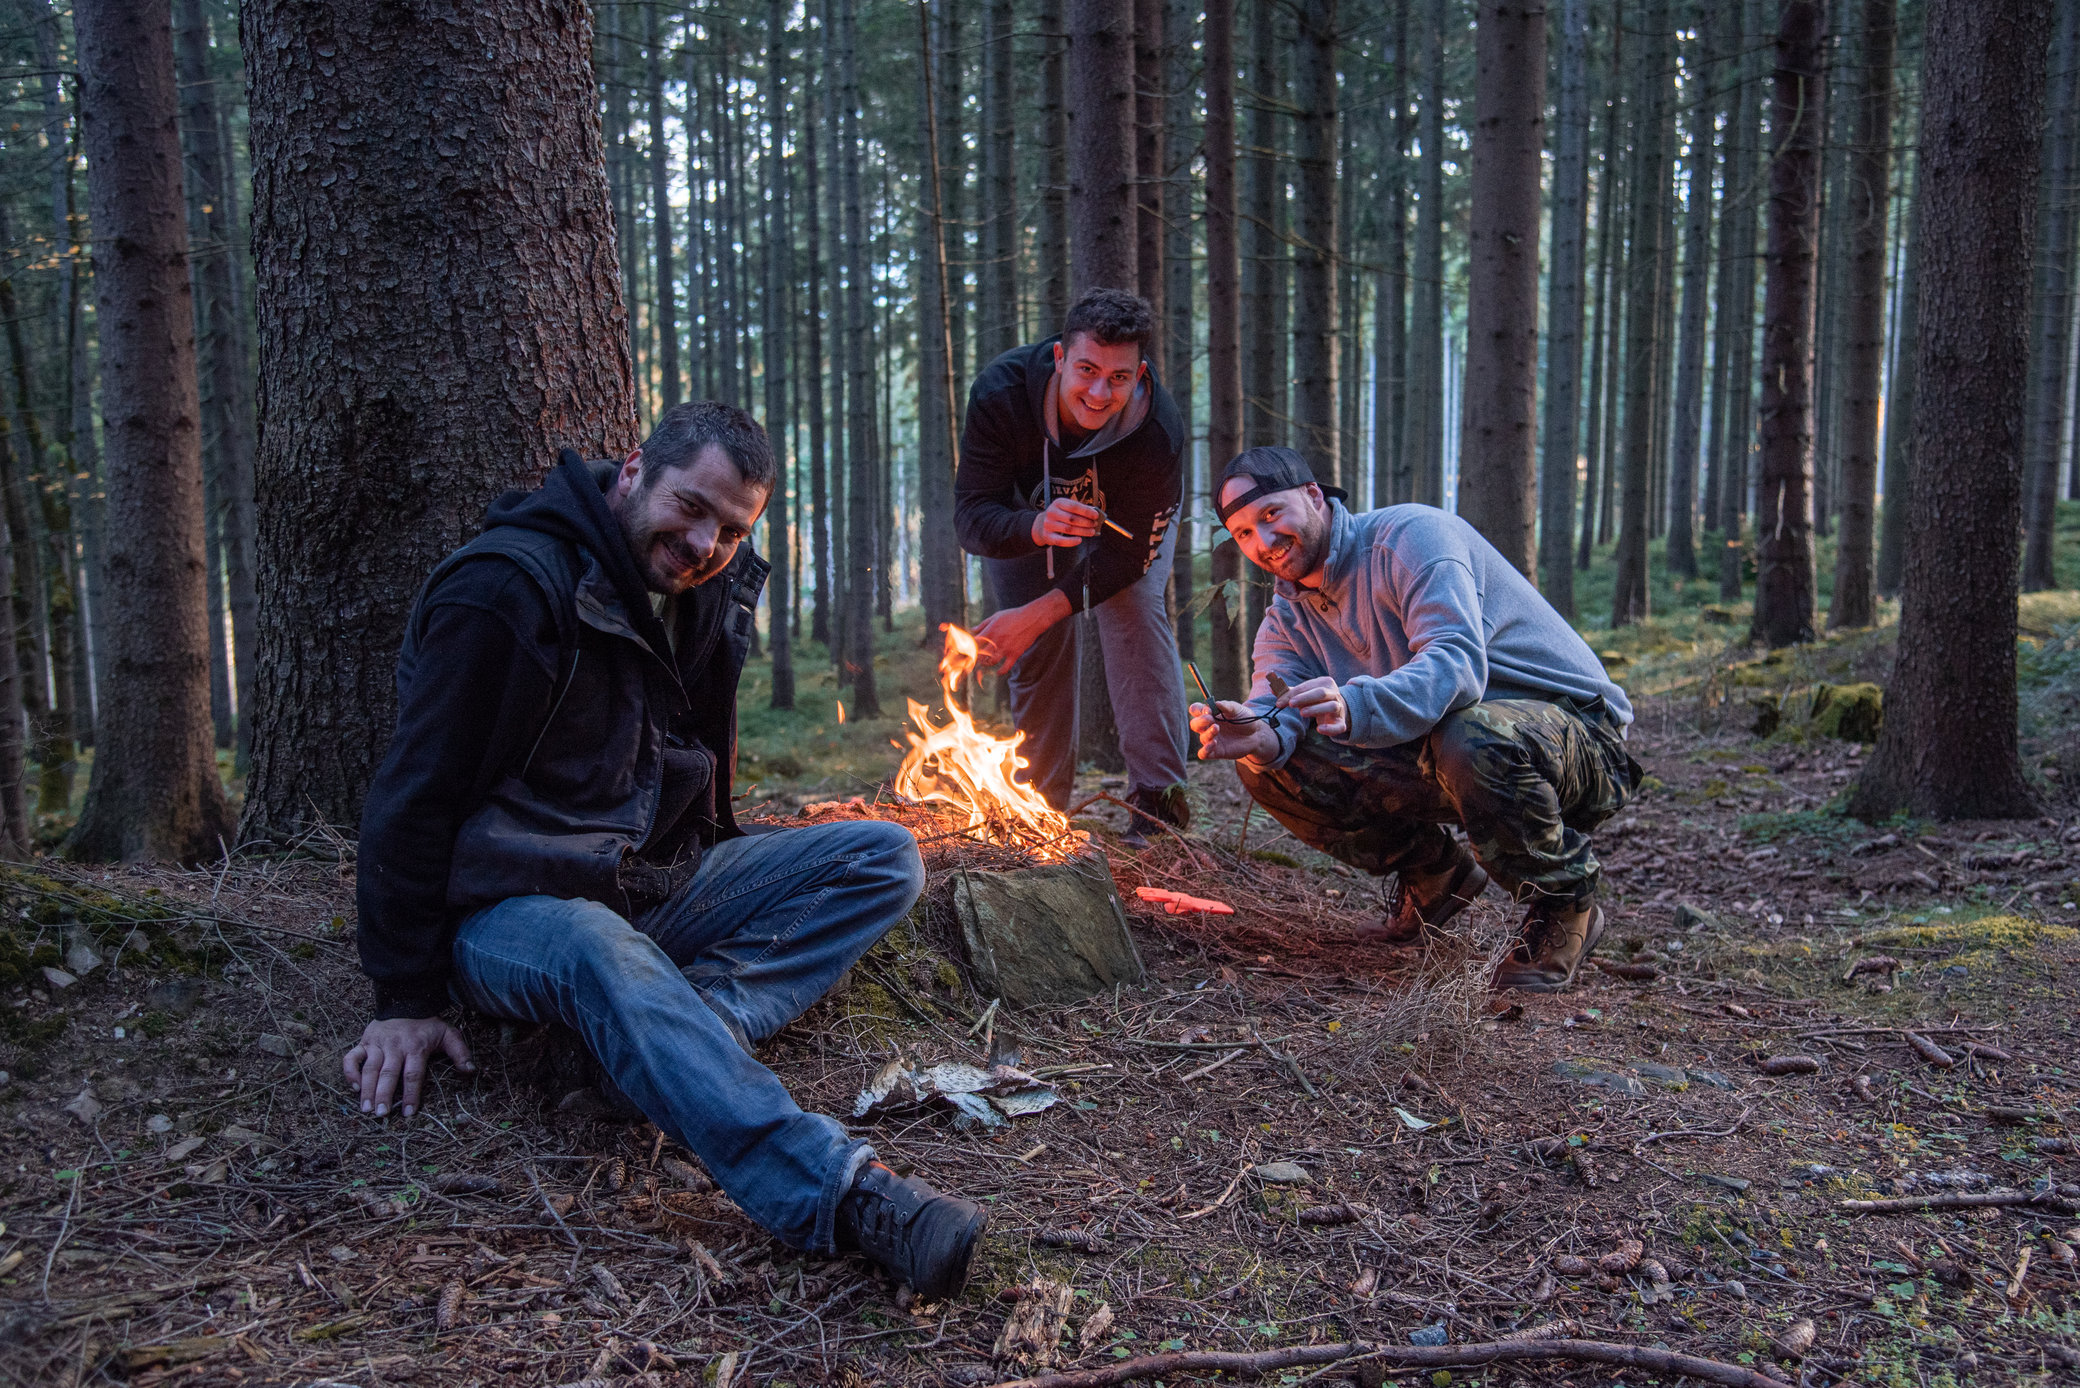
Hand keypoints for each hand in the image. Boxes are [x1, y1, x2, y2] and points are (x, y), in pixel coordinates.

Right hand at [343, 1016, 475, 1117]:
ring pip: (369, 1069)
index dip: (411, 1094)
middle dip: (384, 1095)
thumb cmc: (428, 1024)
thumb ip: (460, 1052)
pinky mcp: (364, 1042)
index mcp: (416, 1047)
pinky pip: (352, 1058)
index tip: (408, 1113)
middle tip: (381, 1114)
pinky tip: (354, 1087)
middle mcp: (395, 1047)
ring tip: (366, 1109)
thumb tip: (471, 1071)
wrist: (406, 1001)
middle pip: (388, 1074)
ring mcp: (377, 1044)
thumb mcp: (448, 1034)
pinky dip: (350, 1072)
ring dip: (367, 1090)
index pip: (413, 1075)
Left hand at [974, 590, 1071, 670]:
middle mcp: (996, 641)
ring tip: (986, 662)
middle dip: (976, 658)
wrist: (1031, 619)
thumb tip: (972, 630)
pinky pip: (1006, 667)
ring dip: (986, 664)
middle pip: (980, 654)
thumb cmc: (1013, 616)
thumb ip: (983, 624)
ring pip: (991, 662)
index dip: (970, 648)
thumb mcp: (996, 617)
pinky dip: (1001, 671)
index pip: (974, 643)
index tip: (970, 650)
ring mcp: (1005, 648)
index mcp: (989, 631)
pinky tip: (998, 671)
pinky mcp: (1015, 654)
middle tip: (976, 659)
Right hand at [1030, 498, 1102, 547]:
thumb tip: (1094, 517)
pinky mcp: (1048, 536)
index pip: (1074, 506)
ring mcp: (1049, 525)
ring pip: (1068, 529)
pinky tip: (1080, 540)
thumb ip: (1079, 511)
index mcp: (1058, 503)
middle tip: (1095, 524)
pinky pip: (1061, 541)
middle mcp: (1052, 512)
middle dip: (1086, 522)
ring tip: (1091, 532)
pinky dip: (1071, 541)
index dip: (1086, 511)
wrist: (1042, 524)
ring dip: (1082, 531)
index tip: (1096, 515)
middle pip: (1072, 518)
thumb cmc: (1061, 515)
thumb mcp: (1067, 508)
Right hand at [1189, 701, 1280, 763]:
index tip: (1208, 709)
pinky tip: (1213, 743)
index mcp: (1210, 714)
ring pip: (1202, 737)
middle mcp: (1208, 727)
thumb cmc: (1245, 720)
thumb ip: (1226, 706)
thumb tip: (1215, 703)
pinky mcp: (1216, 752)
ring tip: (1217, 728)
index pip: (1195, 710)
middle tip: (1210, 719)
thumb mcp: (1237, 709)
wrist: (1256, 735)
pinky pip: (1203, 754)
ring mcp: (1211, 739)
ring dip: (1208, 733)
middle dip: (1200, 721)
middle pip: (1194, 724)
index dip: (1198, 709)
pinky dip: (1205, 750)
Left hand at [1278, 676, 1348, 736]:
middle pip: (1321, 693)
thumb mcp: (1303, 694)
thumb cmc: (1315, 700)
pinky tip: (1319, 729)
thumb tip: (1272, 687)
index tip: (1278, 703)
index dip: (1291, 694)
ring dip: (1316, 709)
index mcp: (1324, 683)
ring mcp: (1339, 708)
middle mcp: (1334, 694)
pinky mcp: (1341, 723)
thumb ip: (1288, 692)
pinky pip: (1339, 726)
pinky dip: (1330, 728)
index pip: (1306, 687)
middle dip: (1305, 697)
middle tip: (1291, 704)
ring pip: (1332, 706)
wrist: (1335, 711)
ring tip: (1302, 713)